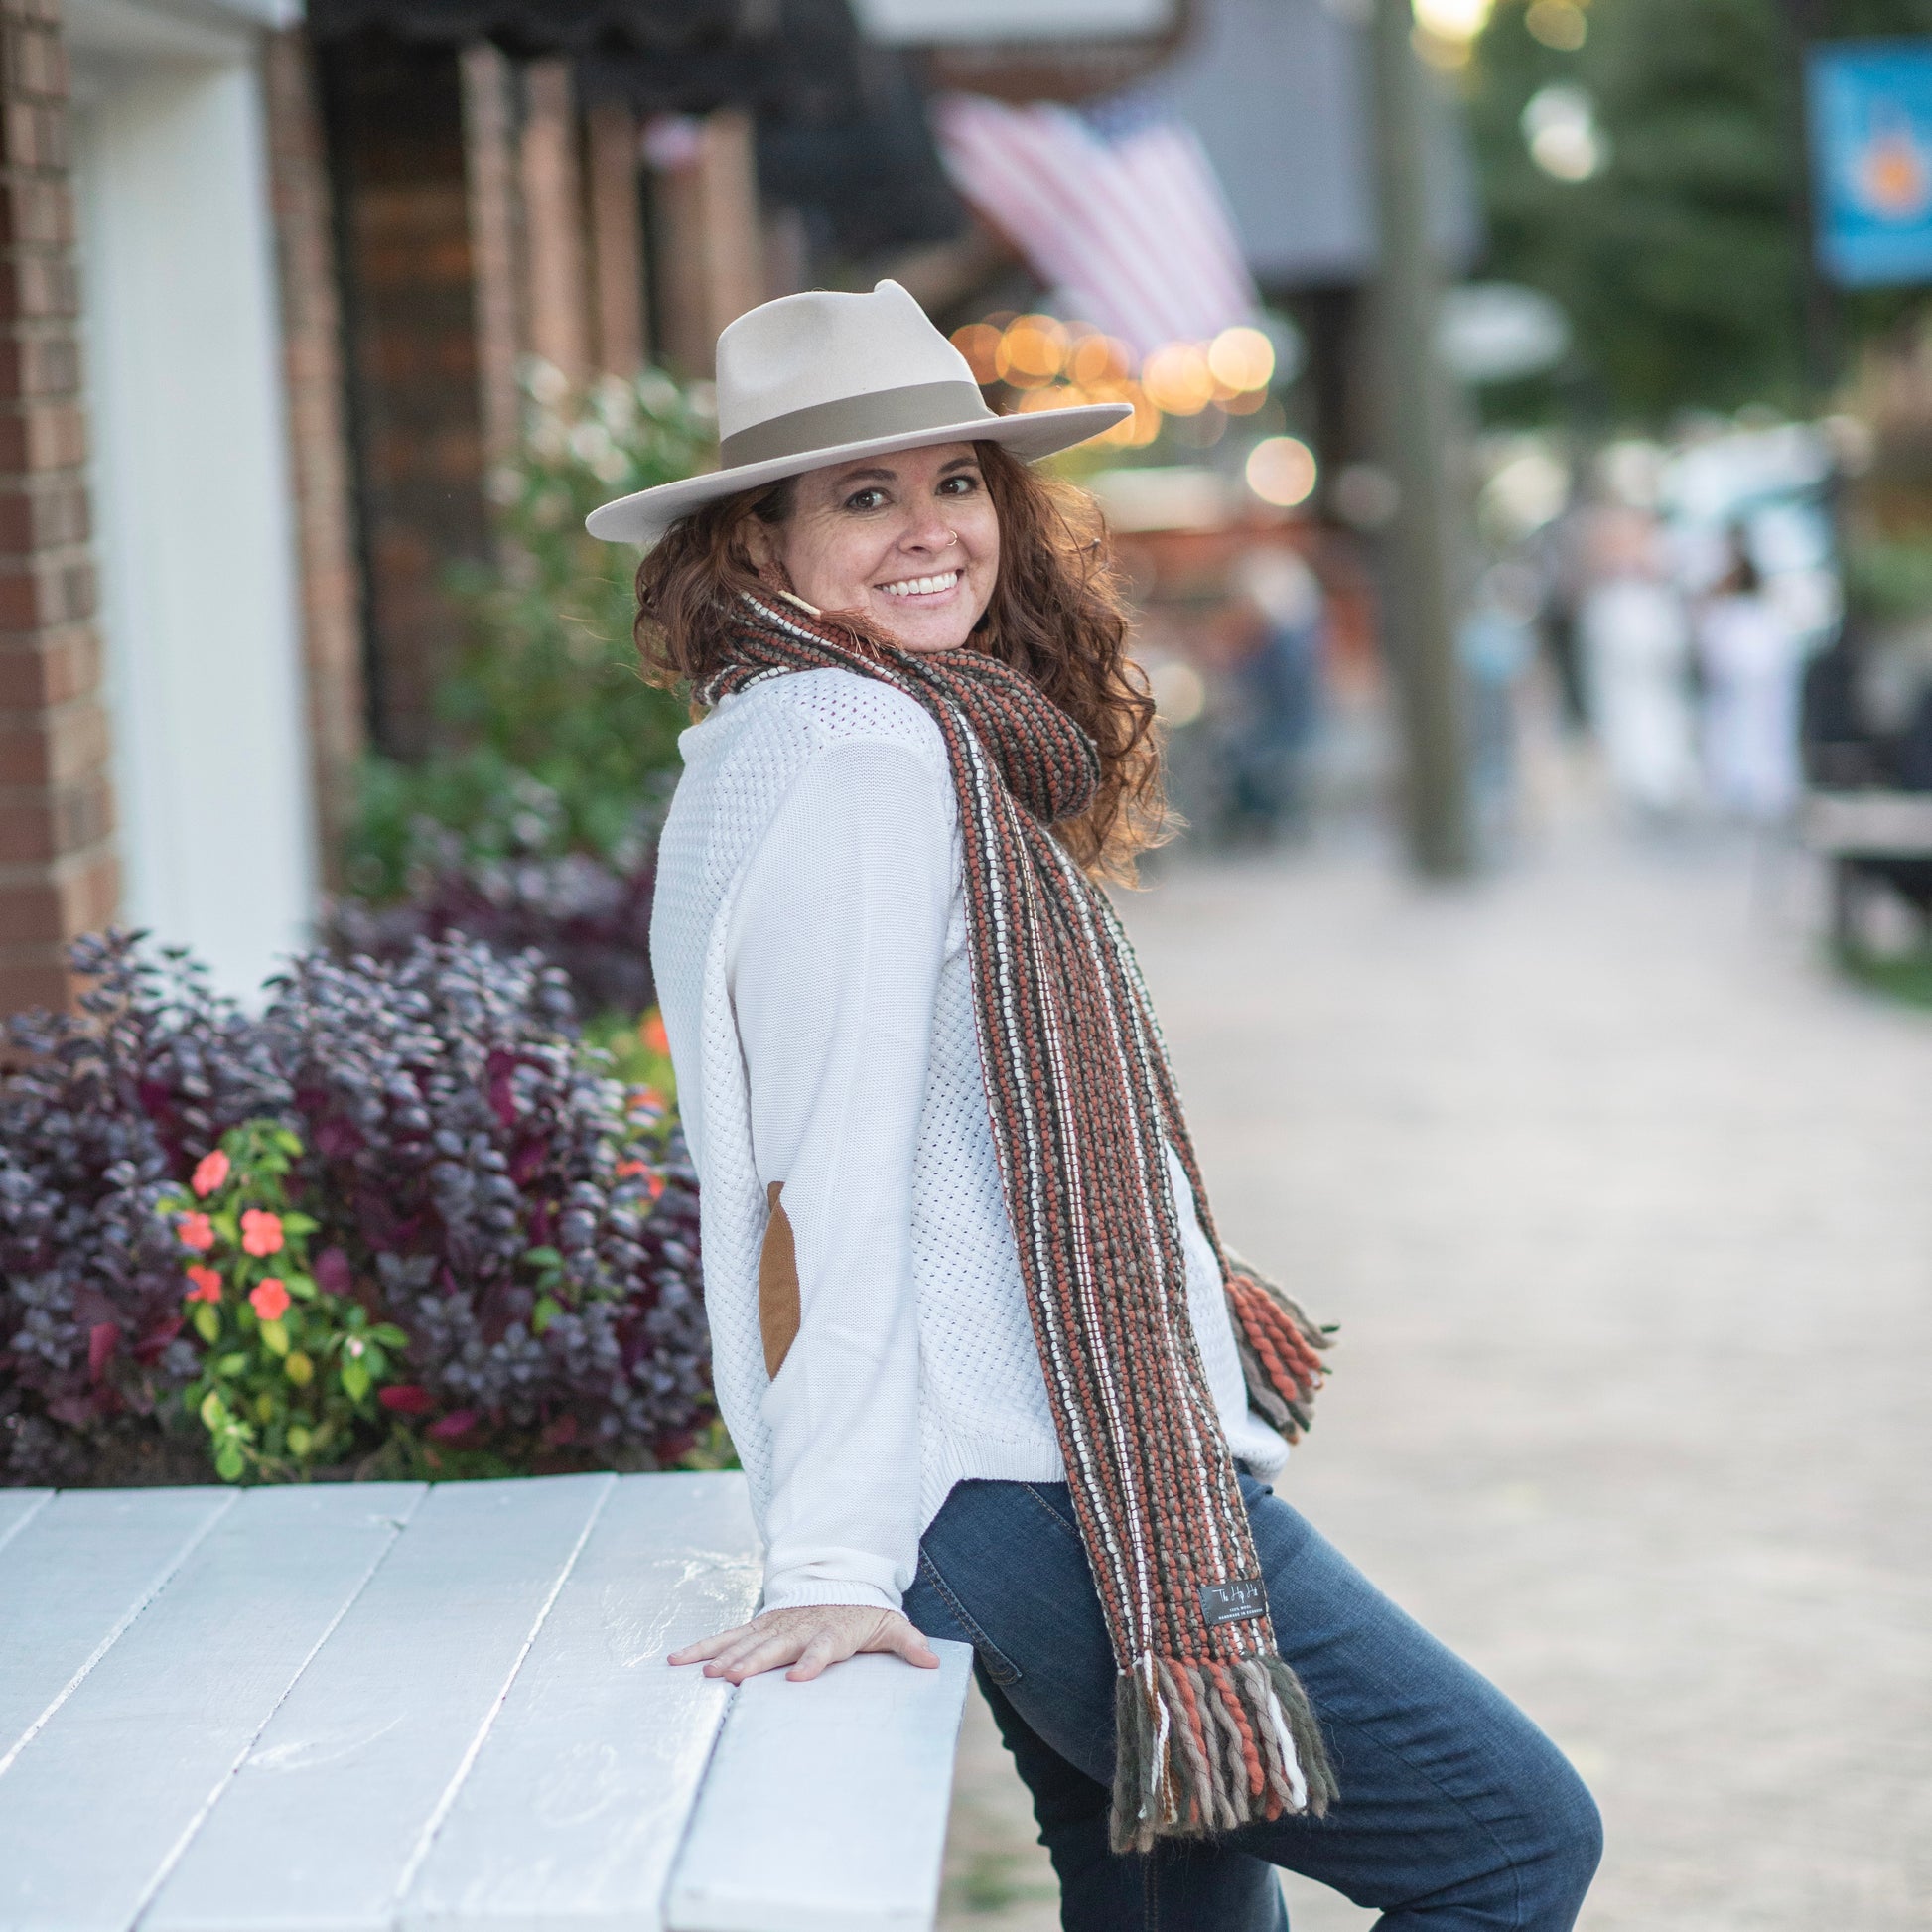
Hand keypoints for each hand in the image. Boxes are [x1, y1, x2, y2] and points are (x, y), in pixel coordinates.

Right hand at [668, 1604, 939, 1682]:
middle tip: (732, 1678)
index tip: (799, 1677)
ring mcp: (776, 1627)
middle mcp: (799, 1629)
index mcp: (832, 1632)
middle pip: (775, 1647)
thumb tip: (934, 1663)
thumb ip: (909, 1644)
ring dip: (724, 1656)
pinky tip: (679, 1660)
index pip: (822, 1648)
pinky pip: (728, 1637)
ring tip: (703, 1673)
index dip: (812, 1661)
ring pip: (746, 1642)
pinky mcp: (759, 1626)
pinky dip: (705, 1646)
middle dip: (754, 1662)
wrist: (839, 1580)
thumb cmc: (865, 1613)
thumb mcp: (891, 1625)